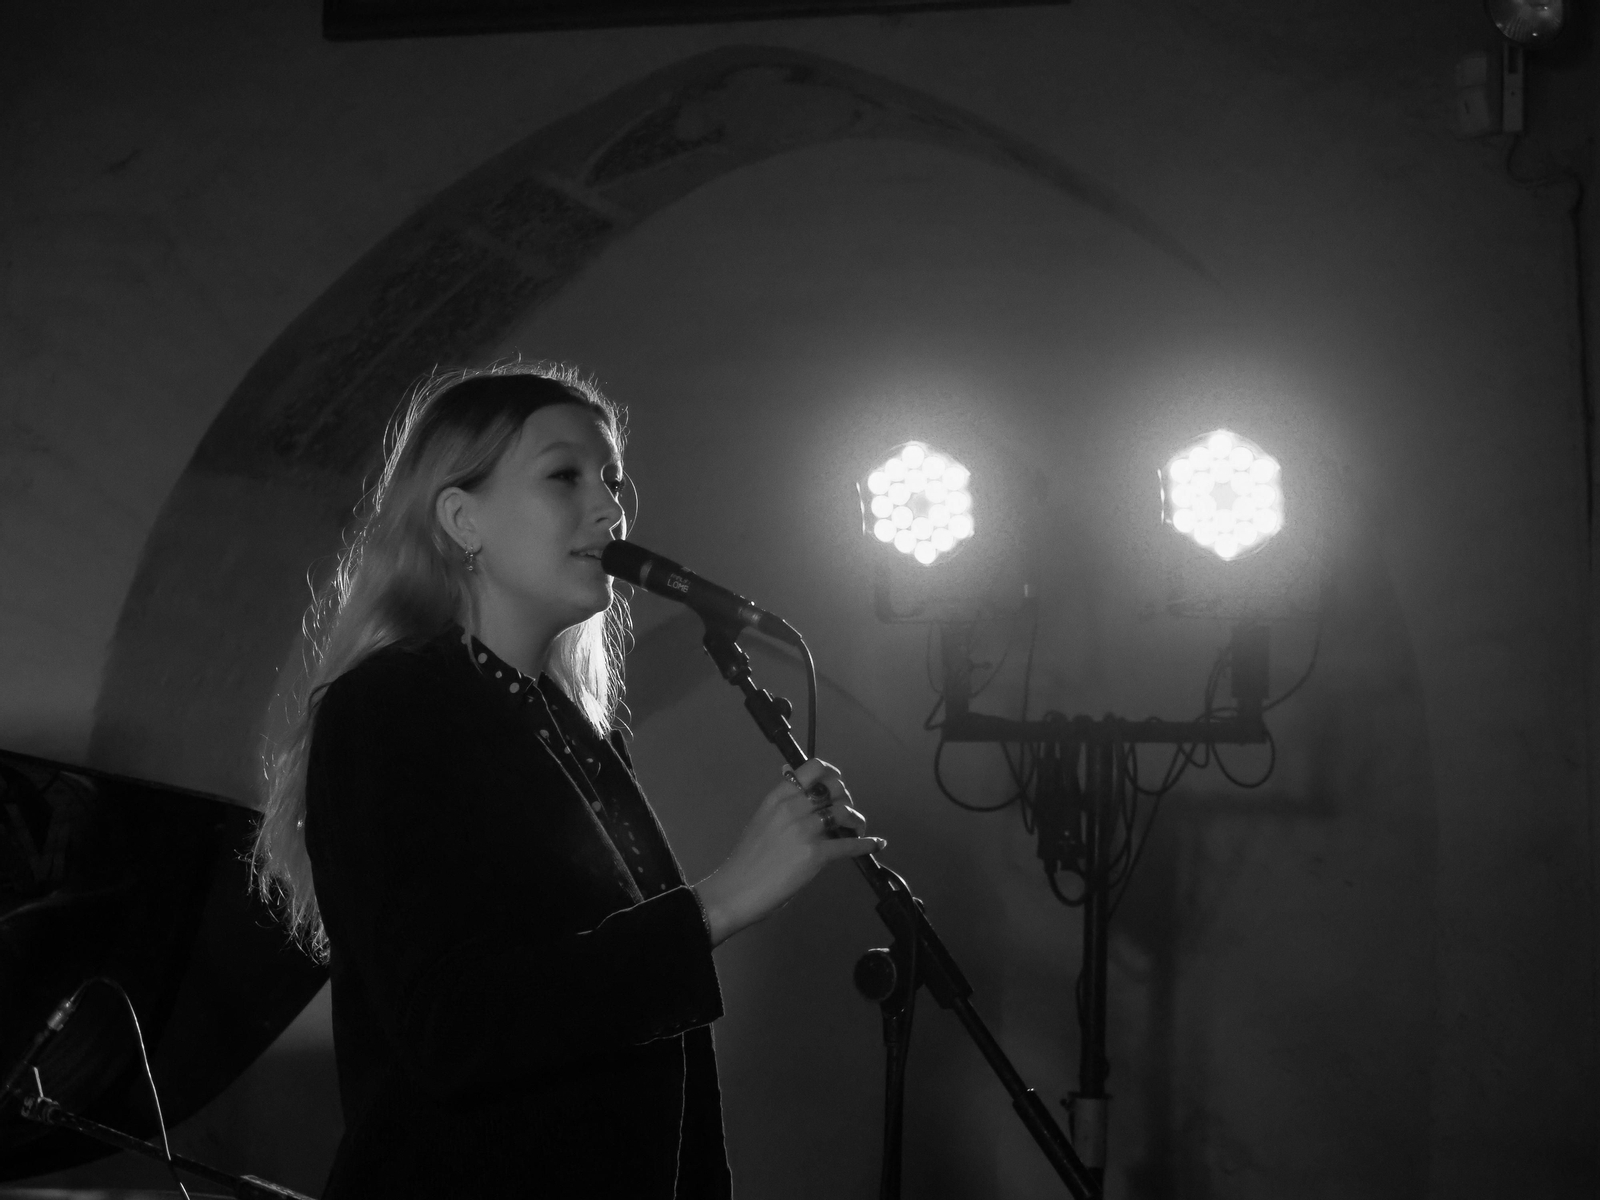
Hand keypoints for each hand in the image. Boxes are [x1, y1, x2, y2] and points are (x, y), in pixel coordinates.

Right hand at [694, 758, 881, 946]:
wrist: (736, 889)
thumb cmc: (748, 857)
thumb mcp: (761, 817)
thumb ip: (781, 799)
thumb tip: (789, 772)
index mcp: (778, 796)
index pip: (815, 768)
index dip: (832, 775)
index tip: (836, 786)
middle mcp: (793, 807)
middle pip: (835, 788)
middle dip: (846, 799)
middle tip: (844, 815)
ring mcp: (805, 830)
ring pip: (845, 811)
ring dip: (857, 820)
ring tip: (856, 830)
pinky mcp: (815, 855)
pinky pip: (850, 844)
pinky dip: (867, 844)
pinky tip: (876, 844)